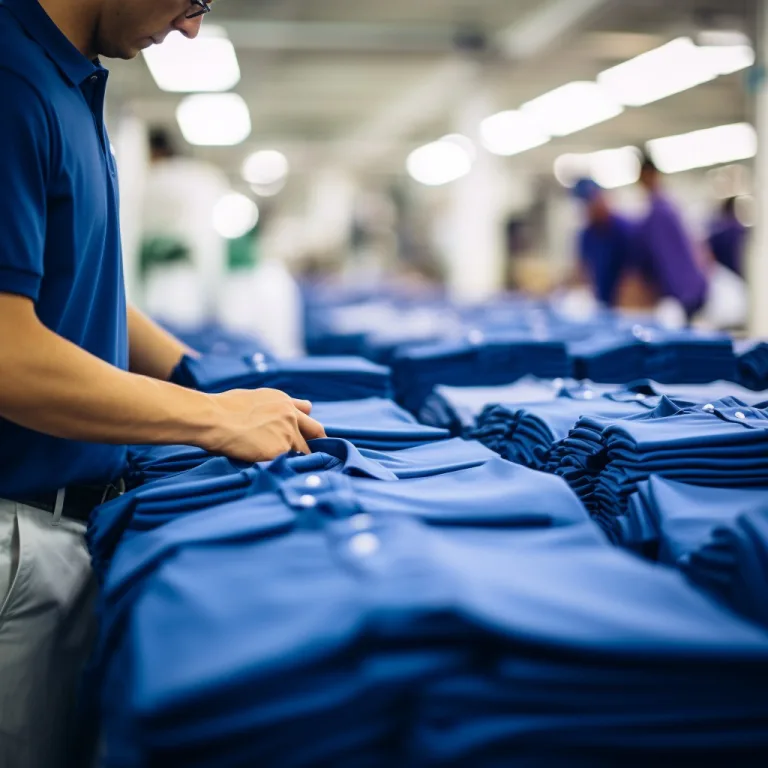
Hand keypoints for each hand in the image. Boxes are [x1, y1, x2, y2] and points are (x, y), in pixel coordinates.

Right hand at [203, 388, 325, 461]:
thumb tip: (293, 408)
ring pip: (303, 452)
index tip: (308, 439)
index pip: (308, 415)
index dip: (309, 430)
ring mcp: (288, 434)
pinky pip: (289, 463)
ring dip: (297, 459)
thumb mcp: (254, 397)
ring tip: (288, 468)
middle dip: (315, 444)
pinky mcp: (280, 451)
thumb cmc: (224, 408)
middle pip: (316, 432)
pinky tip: (278, 472)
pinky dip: (285, 468)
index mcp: (284, 402)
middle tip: (308, 456)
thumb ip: (276, 405)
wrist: (213, 419)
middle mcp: (291, 416)